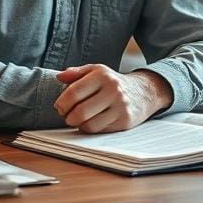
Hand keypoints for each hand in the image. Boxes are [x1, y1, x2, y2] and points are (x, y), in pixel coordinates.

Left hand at [54, 65, 172, 132]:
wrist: (143, 92)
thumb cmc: (112, 82)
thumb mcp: (96, 71)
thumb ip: (76, 73)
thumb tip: (59, 76)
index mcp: (102, 75)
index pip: (74, 92)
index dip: (61, 103)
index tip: (59, 106)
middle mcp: (113, 90)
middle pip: (80, 112)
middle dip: (68, 117)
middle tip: (67, 115)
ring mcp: (120, 106)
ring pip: (89, 124)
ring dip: (78, 124)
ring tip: (79, 119)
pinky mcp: (124, 120)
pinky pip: (99, 130)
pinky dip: (90, 128)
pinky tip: (91, 121)